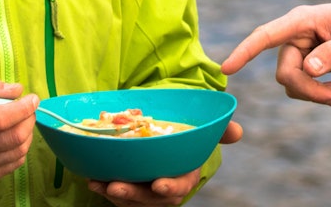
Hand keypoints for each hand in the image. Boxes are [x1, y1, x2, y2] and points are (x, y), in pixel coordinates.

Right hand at [0, 78, 37, 187]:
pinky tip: (14, 138)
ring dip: (27, 134)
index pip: (0, 119)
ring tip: (22, 122)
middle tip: (29, 110)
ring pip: (16, 152)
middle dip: (29, 120)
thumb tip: (17, 90)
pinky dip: (20, 150)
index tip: (33, 98)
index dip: (23, 108)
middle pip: (12, 137)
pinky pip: (12, 165)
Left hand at [87, 120, 243, 204]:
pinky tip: (93, 179)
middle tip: (117, 186)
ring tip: (100, 183)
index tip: (159, 184)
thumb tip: (237, 131)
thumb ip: (219, 131)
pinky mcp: (130, 188)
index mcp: (186, 175)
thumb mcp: (204, 131)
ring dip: (115, 194)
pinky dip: (104, 187)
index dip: (171, 187)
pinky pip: (116, 193)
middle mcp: (165, 187)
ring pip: (131, 199)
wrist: (167, 138)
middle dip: (134, 195)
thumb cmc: (188, 137)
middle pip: (151, 198)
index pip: (181, 186)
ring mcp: (146, 190)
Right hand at [220, 0, 330, 107]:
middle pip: (287, 73)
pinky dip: (323, 94)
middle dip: (312, 92)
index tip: (227, 68)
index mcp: (301, 21)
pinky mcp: (303, 64)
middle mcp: (293, 36)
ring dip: (320, 95)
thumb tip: (309, 71)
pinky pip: (303, 86)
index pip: (266, 35)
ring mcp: (297, 51)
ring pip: (294, 84)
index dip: (245, 51)